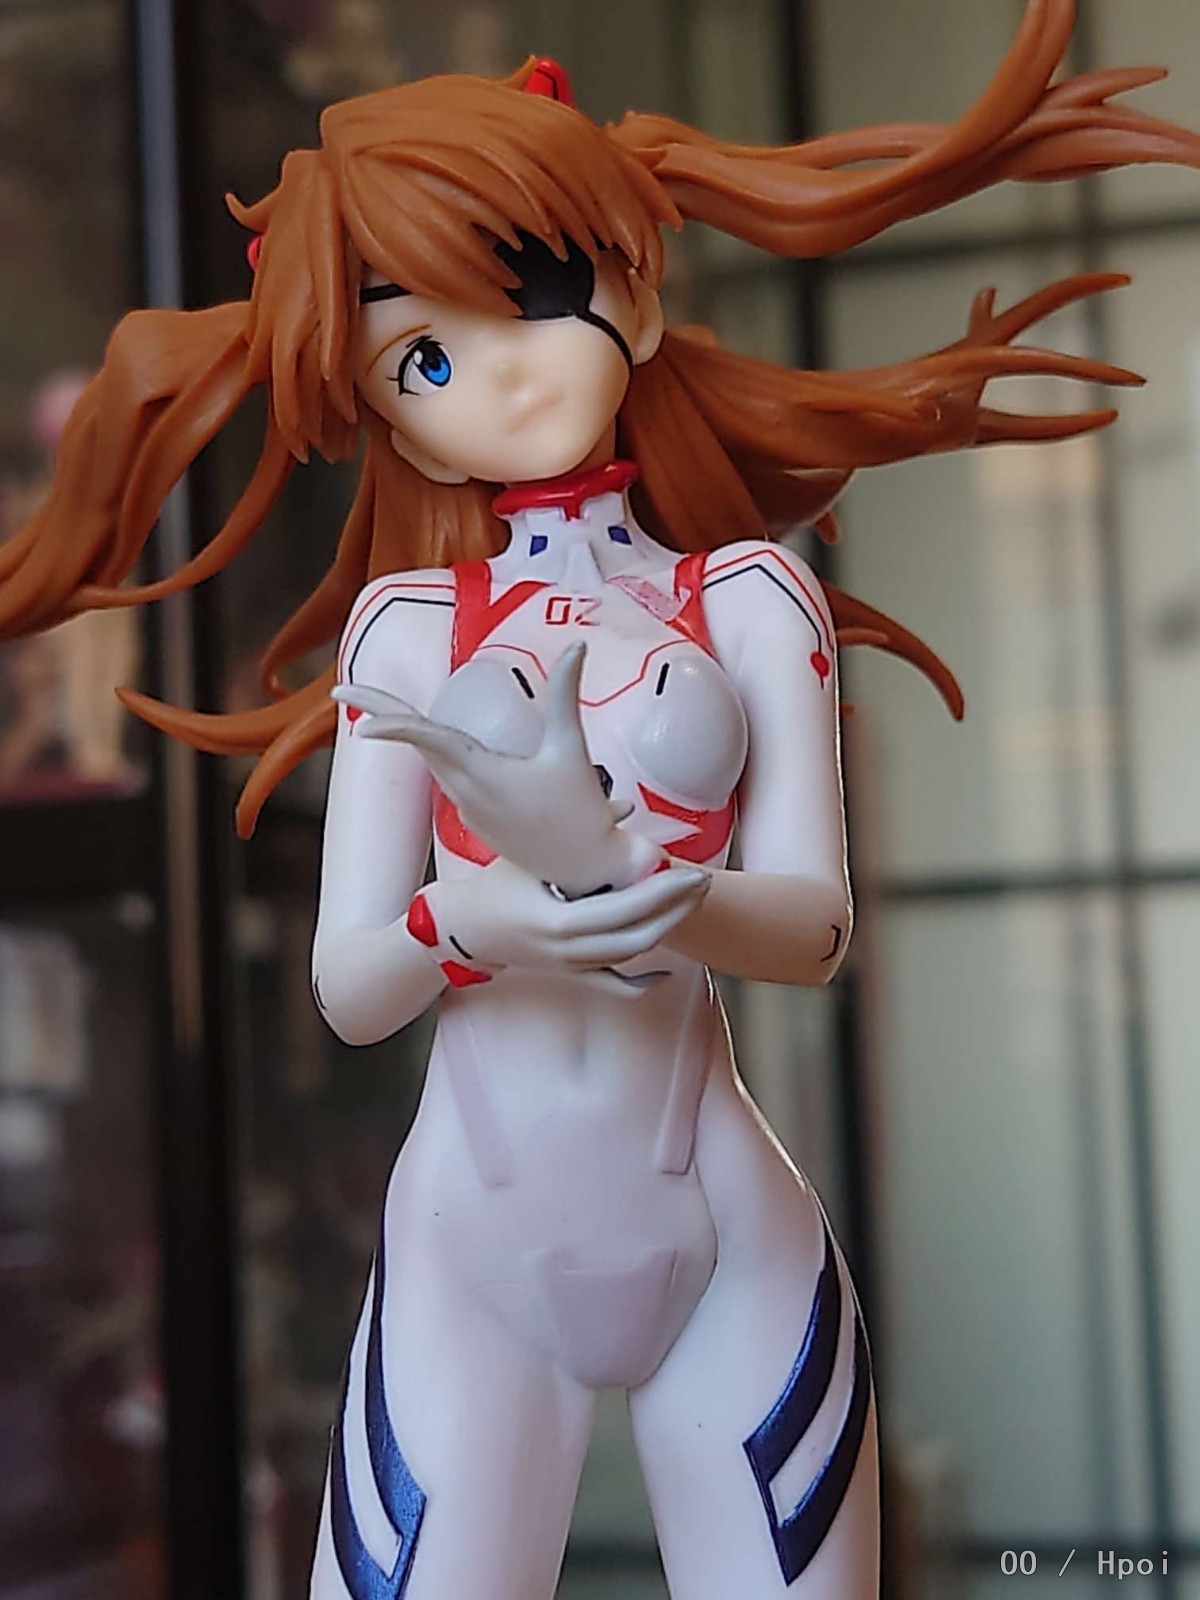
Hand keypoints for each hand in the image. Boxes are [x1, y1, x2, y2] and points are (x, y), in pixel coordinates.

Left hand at [333, 641, 661, 895]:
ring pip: (431, 761)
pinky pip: (452, 777)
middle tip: (342, 690)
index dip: (393, 724)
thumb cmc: (580, 816)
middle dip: (381, 714)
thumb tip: (576, 648)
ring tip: (377, 710)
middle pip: (415, 745)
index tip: (362, 719)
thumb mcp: (572, 750)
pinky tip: (445, 742)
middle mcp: (465, 792)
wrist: (585, 874)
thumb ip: (566, 696)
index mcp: (480, 774)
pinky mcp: (479, 819)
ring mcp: (469, 809)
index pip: (427, 740)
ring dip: (410, 733)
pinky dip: (441, 755)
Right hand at [423, 855, 710, 997]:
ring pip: (630, 956)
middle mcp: (570, 949)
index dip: (665, 892)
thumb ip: (579, 830)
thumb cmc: (494, 885)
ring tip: (689, 903)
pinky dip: (640, 983)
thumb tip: (625, 807)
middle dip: (676, 909)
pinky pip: (612, 985)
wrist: (463, 927)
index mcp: (561, 921)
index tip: (693, 873)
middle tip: (703, 883)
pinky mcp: (570, 974)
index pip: (628, 908)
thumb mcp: (528, 853)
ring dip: (664, 930)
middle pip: (639, 935)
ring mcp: (571, 965)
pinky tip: (665, 975)